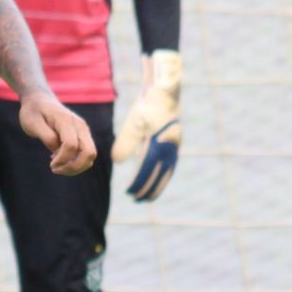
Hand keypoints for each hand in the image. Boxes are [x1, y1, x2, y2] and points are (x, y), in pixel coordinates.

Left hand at [18, 92, 97, 175]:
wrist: (40, 100)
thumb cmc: (34, 112)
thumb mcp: (33, 124)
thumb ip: (46, 137)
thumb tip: (58, 151)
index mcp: (66, 121)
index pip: (71, 145)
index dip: (62, 159)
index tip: (50, 164)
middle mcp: (80, 125)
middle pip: (89, 153)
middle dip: (74, 167)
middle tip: (56, 169)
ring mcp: (83, 130)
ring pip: (90, 155)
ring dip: (76, 167)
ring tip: (57, 167)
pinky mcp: (83, 135)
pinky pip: (86, 153)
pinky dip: (76, 162)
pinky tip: (60, 159)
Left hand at [113, 51, 181, 201]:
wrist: (165, 90)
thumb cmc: (148, 106)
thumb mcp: (134, 124)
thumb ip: (126, 144)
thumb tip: (117, 162)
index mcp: (159, 146)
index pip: (147, 171)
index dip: (139, 184)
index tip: (130, 193)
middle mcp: (169, 149)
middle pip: (159, 176)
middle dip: (149, 189)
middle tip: (138, 200)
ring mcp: (174, 146)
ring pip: (166, 171)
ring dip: (157, 184)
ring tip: (148, 194)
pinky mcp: (174, 142)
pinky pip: (168, 164)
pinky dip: (162, 174)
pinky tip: (155, 176)